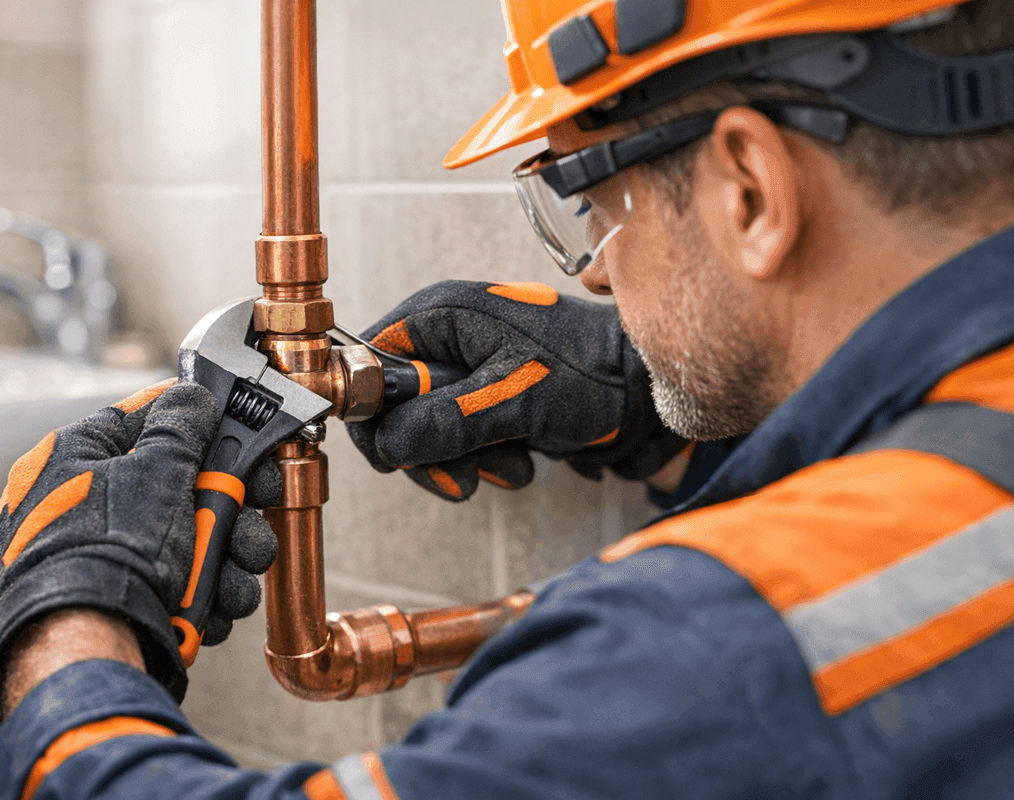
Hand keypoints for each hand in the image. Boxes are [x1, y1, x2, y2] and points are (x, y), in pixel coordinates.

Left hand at [0, 380, 280, 726]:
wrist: (84, 647)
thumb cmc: (105, 551)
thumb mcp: (157, 470)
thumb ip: (182, 427)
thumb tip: (192, 396)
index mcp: (73, 460)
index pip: (141, 420)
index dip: (196, 424)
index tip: (234, 430)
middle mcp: (81, 506)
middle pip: (176, 488)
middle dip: (227, 508)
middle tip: (255, 512)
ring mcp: (98, 557)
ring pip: (185, 541)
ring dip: (225, 559)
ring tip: (238, 580)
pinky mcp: (117, 601)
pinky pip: (174, 585)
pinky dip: (203, 596)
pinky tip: (215, 607)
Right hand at [347, 280, 686, 500]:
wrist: (649, 393)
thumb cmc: (592, 377)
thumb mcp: (513, 400)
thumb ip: (444, 421)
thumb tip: (387, 444)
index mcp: (440, 315)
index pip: (365, 366)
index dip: (376, 416)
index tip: (405, 453)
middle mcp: (445, 336)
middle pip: (392, 408)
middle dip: (430, 450)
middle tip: (465, 474)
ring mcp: (465, 367)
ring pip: (426, 432)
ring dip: (465, 461)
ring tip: (513, 461)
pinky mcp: (485, 396)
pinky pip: (458, 440)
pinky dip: (486, 459)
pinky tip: (524, 456)